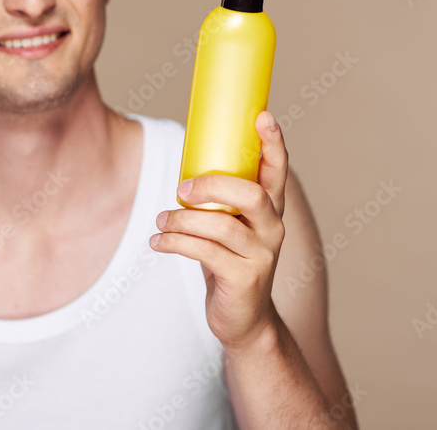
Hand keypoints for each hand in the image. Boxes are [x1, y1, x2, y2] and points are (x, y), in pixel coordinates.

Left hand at [150, 111, 287, 350]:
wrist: (244, 320)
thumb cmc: (228, 262)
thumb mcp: (228, 227)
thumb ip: (218, 202)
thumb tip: (182, 170)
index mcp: (270, 210)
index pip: (278, 171)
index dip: (274, 143)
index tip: (263, 116)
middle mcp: (273, 229)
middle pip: (252, 195)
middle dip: (213, 185)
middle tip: (181, 187)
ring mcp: (262, 255)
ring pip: (221, 227)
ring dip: (182, 220)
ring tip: (160, 222)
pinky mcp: (244, 279)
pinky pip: (205, 252)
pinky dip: (175, 243)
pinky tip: (158, 241)